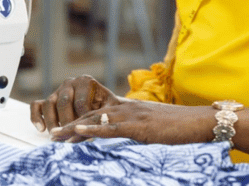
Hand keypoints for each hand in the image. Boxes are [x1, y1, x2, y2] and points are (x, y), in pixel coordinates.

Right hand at [30, 75, 122, 133]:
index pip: (81, 101)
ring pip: (49, 103)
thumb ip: (106, 114)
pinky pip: (36, 105)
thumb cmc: (107, 107)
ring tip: (56, 136)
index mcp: (86, 81)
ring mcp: (57, 91)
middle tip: (70, 136)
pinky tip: (41, 129)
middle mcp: (70, 82)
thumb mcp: (110, 108)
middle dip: (67, 121)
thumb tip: (99, 126)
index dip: (83, 118)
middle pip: (64, 102)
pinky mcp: (47, 100)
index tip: (87, 131)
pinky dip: (36, 117)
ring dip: (52, 121)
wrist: (102, 105)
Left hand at [49, 101, 213, 144]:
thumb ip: (134, 130)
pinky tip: (81, 133)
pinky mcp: (139, 126)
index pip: (97, 112)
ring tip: (58, 136)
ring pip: (97, 120)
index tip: (62, 128)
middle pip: (91, 114)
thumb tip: (121, 141)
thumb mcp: (151, 127)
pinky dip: (94, 130)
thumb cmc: (176, 127)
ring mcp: (132, 115)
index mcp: (128, 108)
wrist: (197, 122)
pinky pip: (113, 128)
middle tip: (51, 133)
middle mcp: (126, 107)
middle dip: (69, 124)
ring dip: (75, 129)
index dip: (78, 120)